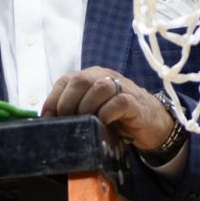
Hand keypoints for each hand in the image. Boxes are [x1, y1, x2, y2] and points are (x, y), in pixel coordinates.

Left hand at [41, 67, 175, 151]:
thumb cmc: (118, 117)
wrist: (152, 122)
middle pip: (81, 80)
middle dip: (68, 103)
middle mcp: (105, 77)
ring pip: (100, 87)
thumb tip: (49, 122)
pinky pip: (119, 102)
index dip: (53, 99)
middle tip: (67, 122)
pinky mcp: (135, 102)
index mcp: (91, 77)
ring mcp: (122, 87)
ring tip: (86, 123)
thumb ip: (75, 110)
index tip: (48, 119)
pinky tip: (104, 123)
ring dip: (88, 107)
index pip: (66, 80)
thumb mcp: (93, 111)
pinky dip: (107, 113)